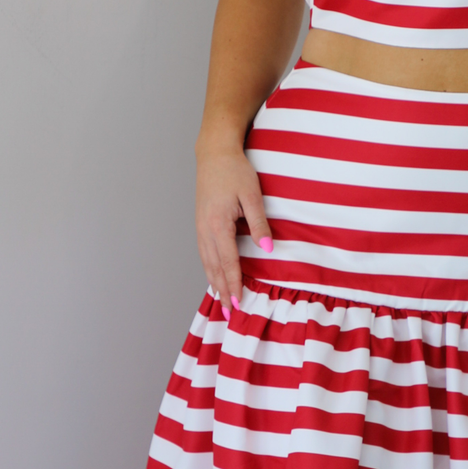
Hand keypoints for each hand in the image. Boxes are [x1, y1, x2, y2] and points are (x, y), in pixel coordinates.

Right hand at [195, 141, 273, 317]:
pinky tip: (214, 277)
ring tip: (220, 302)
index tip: (239, 304)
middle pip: (214, 268)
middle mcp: (205, 230)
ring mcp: (200, 227)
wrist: (214, 154)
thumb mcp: (252, 195)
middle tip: (229, 314)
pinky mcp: (200, 224)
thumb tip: (268, 248)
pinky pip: (204, 253)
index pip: (228, 263)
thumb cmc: (235, 171)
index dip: (234, 285)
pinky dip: (209, 269)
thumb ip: (259, 223)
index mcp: (218, 225)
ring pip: (206, 263)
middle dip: (222, 292)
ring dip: (214, 284)